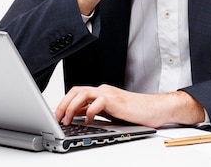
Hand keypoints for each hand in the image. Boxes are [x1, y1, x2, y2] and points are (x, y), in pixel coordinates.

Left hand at [54, 84, 204, 128]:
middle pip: (76, 91)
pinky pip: (97, 102)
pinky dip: (89, 111)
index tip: (55, 116)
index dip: (63, 103)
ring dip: (71, 107)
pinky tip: (88, 120)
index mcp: (101, 93)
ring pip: (82, 93)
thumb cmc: (135, 113)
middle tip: (56, 118)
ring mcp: (109, 94)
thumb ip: (95, 112)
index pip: (76, 93)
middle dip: (63, 105)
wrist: (154, 109)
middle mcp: (103, 90)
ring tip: (67, 120)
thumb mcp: (110, 114)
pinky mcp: (116, 100)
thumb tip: (77, 118)